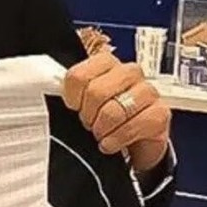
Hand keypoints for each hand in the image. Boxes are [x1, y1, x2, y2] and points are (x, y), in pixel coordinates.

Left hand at [62, 53, 170, 171]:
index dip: (72, 97)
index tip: (73, 107)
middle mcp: (129, 72)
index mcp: (105, 63)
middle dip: (88, 115)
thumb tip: (45, 91)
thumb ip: (69, 91)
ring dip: (102, 129)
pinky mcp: (161, 113)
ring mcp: (148, 91)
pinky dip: (116, 140)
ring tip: (100, 133)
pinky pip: (132, 127)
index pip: (79, 75)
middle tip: (88, 123)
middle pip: (96, 92)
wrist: (132, 140)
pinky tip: (112, 143)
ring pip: (114, 111)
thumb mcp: (83, 101)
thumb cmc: (103, 116)